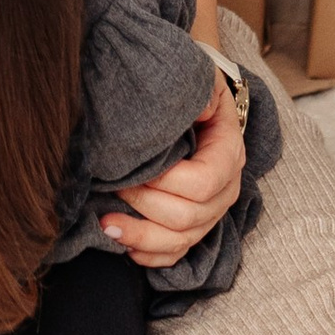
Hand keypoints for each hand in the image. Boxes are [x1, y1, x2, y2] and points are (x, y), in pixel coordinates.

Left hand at [101, 71, 243, 267]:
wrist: (187, 97)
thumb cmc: (188, 89)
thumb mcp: (198, 79)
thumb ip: (199, 91)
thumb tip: (198, 105)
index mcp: (228, 154)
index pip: (204, 183)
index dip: (165, 182)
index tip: (132, 170)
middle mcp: (224, 189)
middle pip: (190, 216)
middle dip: (145, 205)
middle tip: (112, 186)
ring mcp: (209, 212)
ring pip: (181, 240)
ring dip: (141, 236)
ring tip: (106, 224)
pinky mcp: (191, 226)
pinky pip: (175, 255)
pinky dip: (148, 255)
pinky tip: (122, 244)